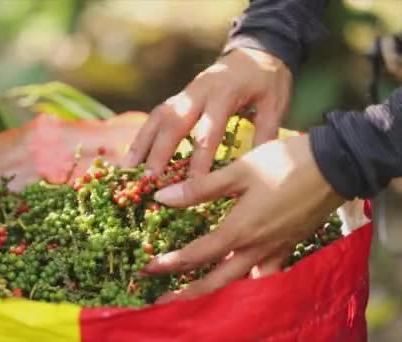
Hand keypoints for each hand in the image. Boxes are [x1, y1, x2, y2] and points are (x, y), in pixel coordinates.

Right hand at [122, 48, 291, 177]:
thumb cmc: (267, 80)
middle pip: (173, 123)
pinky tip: (132, 155)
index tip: (192, 185)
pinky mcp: (179, 97)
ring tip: (128, 169)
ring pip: (158, 117)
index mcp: (223, 94)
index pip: (207, 131)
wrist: (257, 49)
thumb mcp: (275, 103)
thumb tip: (255, 169)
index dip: (199, 159)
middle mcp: (198, 92)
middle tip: (149, 179)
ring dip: (141, 143)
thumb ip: (265, 132)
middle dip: (159, 153)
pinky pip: (156, 116)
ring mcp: (185, 92)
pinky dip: (142, 136)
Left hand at [141, 134, 344, 303]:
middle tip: (162, 302)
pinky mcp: (290, 247)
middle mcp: (257, 248)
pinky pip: (267, 275)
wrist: (337, 165)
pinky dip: (251, 285)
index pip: (197, 255)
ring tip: (195, 298)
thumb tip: (161, 197)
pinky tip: (240, 283)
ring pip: (242, 284)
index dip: (169, 264)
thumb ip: (199, 187)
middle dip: (187, 294)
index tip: (146, 269)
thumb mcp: (238, 170)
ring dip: (216, 294)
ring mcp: (276, 251)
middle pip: (217, 282)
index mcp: (240, 229)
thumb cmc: (284, 163)